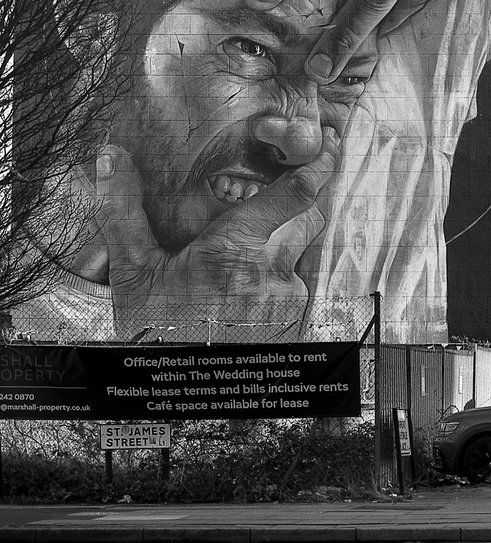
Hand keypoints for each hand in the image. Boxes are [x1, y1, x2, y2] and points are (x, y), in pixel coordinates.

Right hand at [96, 134, 337, 336]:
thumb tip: (110, 156)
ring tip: (244, 266)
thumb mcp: (133, 273)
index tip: (328, 143)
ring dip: (282, 247)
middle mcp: (273, 272)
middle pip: (309, 218)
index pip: (297, 194)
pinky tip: (244, 297)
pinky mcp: (294, 323)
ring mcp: (288, 300)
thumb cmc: (152, 335)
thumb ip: (126, 211)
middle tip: (289, 190)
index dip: (319, 164)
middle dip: (303, 202)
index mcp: (236, 250)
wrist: (173, 399)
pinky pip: (295, 286)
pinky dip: (276, 281)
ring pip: (300, 253)